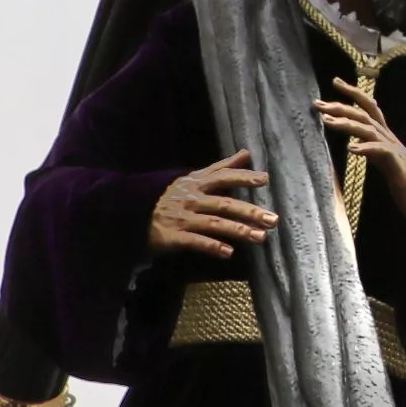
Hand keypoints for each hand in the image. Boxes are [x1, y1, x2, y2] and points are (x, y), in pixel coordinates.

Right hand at [146, 150, 273, 257]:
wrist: (132, 215)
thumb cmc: (169, 196)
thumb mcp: (193, 178)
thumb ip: (220, 167)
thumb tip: (246, 153)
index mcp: (196, 183)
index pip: (223, 177)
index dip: (243, 177)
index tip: (265, 180)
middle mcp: (191, 199)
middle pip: (224, 204)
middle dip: (249, 211)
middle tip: (273, 219)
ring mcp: (182, 218)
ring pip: (214, 224)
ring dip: (238, 230)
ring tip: (260, 237)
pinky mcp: (173, 237)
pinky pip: (195, 242)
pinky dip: (212, 247)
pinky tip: (229, 253)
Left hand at [317, 81, 405, 237]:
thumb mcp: (387, 165)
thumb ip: (374, 152)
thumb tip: (357, 145)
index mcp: (387, 139)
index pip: (370, 109)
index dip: (353, 94)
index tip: (335, 82)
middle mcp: (391, 140)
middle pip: (366, 114)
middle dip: (341, 106)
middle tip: (318, 103)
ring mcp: (397, 153)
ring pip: (370, 130)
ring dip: (347, 124)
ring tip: (327, 121)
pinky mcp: (399, 168)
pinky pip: (382, 153)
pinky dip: (367, 148)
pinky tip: (352, 149)